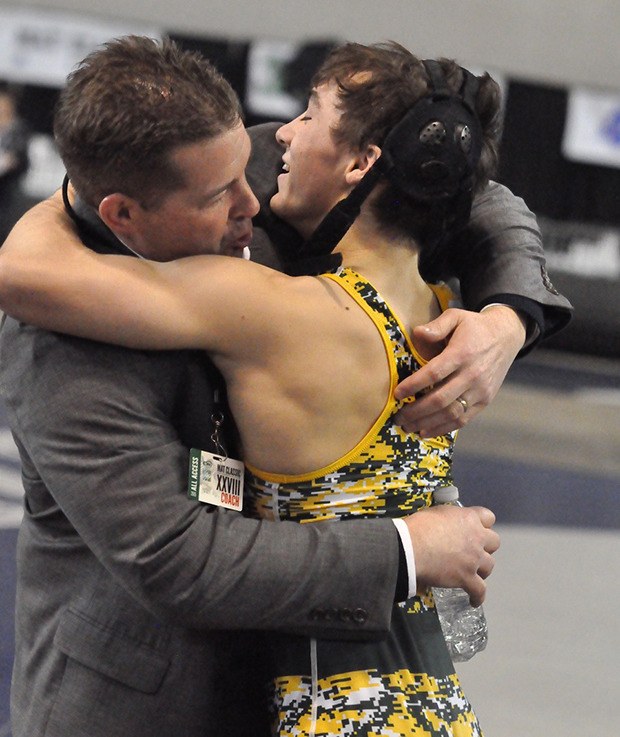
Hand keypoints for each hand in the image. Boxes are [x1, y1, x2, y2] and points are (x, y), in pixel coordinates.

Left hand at [394, 306, 526, 436]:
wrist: (506, 337)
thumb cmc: (474, 327)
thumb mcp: (456, 316)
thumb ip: (437, 325)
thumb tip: (417, 333)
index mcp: (462, 354)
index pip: (434, 373)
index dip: (414, 385)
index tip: (396, 394)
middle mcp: (472, 375)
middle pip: (440, 399)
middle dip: (416, 411)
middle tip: (397, 417)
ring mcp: (480, 390)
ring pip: (451, 413)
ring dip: (427, 423)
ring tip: (408, 427)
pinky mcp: (485, 401)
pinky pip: (463, 420)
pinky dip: (443, 428)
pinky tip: (426, 431)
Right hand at [405, 504, 499, 606]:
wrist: (410, 547)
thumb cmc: (418, 527)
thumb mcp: (436, 513)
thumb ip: (449, 519)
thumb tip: (448, 526)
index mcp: (468, 518)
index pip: (488, 517)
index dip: (482, 524)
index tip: (476, 530)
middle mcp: (476, 537)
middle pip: (494, 542)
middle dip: (485, 546)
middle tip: (473, 550)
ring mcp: (474, 559)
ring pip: (490, 566)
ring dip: (482, 569)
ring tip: (473, 573)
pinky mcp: (467, 577)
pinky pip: (480, 591)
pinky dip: (477, 596)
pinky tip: (473, 600)